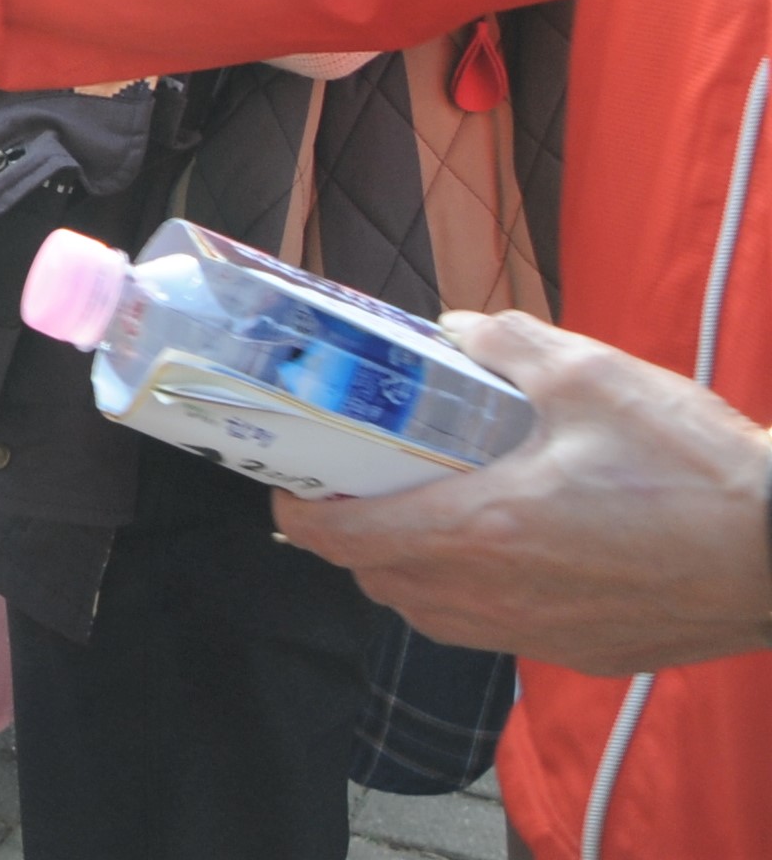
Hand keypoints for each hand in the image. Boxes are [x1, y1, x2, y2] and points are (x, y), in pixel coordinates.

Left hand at [273, 315, 771, 674]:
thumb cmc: (695, 467)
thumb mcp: (588, 373)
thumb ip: (501, 343)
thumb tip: (453, 333)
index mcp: (484, 528)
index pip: (346, 540)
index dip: (299, 513)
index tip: (289, 484)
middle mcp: (500, 595)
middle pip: (381, 582)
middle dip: (355, 537)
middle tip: (369, 483)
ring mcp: (544, 633)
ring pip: (435, 615)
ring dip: (414, 569)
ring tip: (436, 510)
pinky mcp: (588, 652)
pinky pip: (498, 630)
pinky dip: (478, 594)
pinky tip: (515, 548)